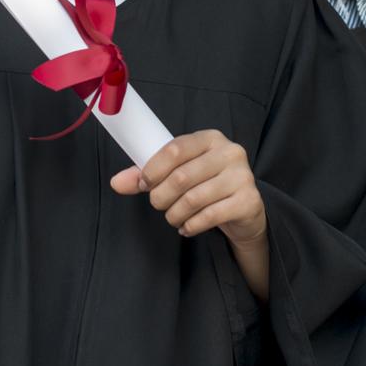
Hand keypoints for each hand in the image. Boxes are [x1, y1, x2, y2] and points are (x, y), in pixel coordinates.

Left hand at [112, 130, 269, 295]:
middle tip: (158, 204)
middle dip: (161, 196)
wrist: (244, 209)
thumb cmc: (207, 185)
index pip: (174, 149)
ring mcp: (243, 176)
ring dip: (174, 214)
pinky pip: (209, 216)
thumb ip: (148, 175)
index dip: (153, 170)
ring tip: (173, 218)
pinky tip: (187, 227)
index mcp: (210, 138)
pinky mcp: (249, 201)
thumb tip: (116, 182)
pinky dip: (191, 226)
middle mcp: (230, 152)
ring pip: (193, 199)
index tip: (143, 184)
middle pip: (181, 177)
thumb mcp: (179, 173)